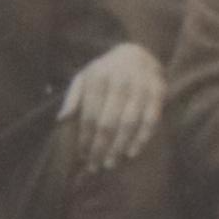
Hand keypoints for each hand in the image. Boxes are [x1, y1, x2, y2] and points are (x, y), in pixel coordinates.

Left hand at [63, 42, 163, 171]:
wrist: (137, 53)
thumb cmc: (105, 71)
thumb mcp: (84, 77)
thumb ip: (73, 97)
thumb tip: (61, 119)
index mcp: (97, 79)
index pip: (90, 115)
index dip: (85, 137)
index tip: (81, 155)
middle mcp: (118, 83)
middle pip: (108, 122)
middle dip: (100, 147)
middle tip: (95, 166)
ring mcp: (140, 87)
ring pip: (129, 124)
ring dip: (119, 147)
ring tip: (110, 163)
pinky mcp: (158, 92)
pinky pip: (150, 120)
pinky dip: (142, 138)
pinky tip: (132, 152)